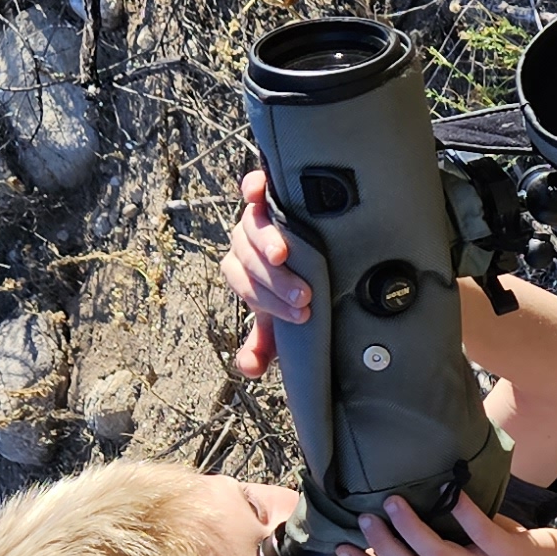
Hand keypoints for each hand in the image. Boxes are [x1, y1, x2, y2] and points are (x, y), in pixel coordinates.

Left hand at [221, 168, 309, 379]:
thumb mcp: (280, 318)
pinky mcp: (265, 193)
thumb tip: (248, 368)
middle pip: (248, 261)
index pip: (248, 289)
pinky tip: (258, 191)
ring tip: (285, 255)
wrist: (313, 248)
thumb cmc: (295, 287)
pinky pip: (252, 187)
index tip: (302, 316)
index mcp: (242, 275)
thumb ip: (265, 343)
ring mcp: (253, 217)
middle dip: (275, 282)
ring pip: (250, 228)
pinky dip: (253, 187)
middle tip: (304, 296)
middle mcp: (243, 245)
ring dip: (266, 243)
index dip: (271, 304)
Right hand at [339, 493, 556, 555]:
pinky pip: (484, 536)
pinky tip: (452, 495)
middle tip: (363, 517)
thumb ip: (433, 543)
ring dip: (412, 530)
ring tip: (393, 501)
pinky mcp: (510, 555)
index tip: (340, 548)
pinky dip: (467, 516)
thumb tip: (394, 509)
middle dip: (383, 547)